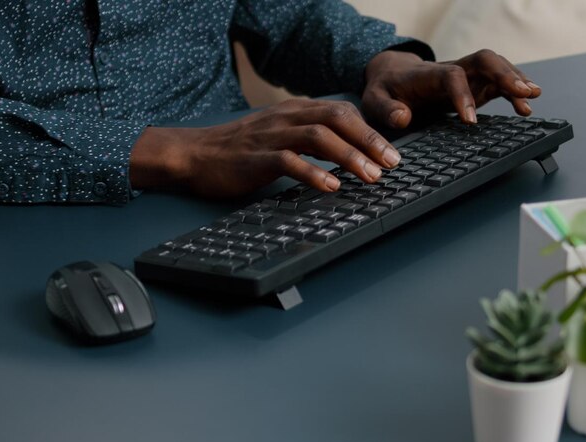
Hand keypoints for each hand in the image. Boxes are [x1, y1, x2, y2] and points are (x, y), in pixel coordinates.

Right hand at [128, 99, 401, 197]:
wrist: (195, 155)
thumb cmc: (239, 151)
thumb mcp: (278, 136)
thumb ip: (308, 139)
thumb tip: (346, 156)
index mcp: (294, 111)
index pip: (341, 111)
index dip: (369, 131)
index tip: (391, 153)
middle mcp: (286, 118)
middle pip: (337, 119)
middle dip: (369, 141)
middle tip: (391, 164)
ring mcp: (271, 137)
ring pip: (319, 137)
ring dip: (349, 157)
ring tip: (370, 176)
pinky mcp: (256, 158)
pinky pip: (290, 161)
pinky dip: (314, 173)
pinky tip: (331, 186)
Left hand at [362, 49, 541, 128]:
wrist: (391, 76)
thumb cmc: (385, 89)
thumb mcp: (374, 101)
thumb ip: (386, 109)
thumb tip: (404, 118)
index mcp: (428, 74)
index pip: (451, 76)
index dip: (463, 95)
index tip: (470, 121)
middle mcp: (452, 70)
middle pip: (482, 60)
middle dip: (504, 74)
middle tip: (522, 93)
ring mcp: (466, 76)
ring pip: (496, 68)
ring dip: (516, 80)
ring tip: (532, 98)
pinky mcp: (474, 86)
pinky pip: (498, 84)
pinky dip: (514, 93)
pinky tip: (526, 107)